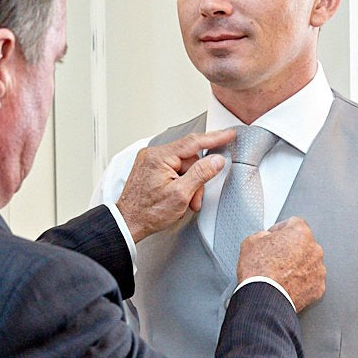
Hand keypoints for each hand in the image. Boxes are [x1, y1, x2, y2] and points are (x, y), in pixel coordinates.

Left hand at [117, 129, 235, 241]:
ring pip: (183, 167)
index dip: (214, 138)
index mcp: (159, 157)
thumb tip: (216, 160)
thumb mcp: (180, 195)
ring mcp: (151, 162)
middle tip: (195, 199)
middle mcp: (153, 155)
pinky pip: (173, 170)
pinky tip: (178, 197)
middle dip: (197, 179)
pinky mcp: (151, 169)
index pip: (193, 142)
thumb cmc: (148, 212)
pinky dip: (180, 184)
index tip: (228, 134)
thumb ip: (200, 174)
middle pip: (189, 159)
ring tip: (186, 203)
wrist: (128, 223)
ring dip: (189, 185)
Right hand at [235, 216, 324, 311]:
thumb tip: (265, 238)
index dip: (281, 229)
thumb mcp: (251, 241)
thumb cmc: (258, 271)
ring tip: (280, 274)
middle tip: (275, 257)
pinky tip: (287, 285)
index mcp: (300, 233)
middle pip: (303, 244)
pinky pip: (310, 281)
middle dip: (291, 249)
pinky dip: (301, 282)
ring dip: (297, 266)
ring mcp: (318, 270)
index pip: (294, 223)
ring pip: (308, 263)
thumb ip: (263, 235)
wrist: (264, 298)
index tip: (274, 236)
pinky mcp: (318, 288)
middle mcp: (314, 249)